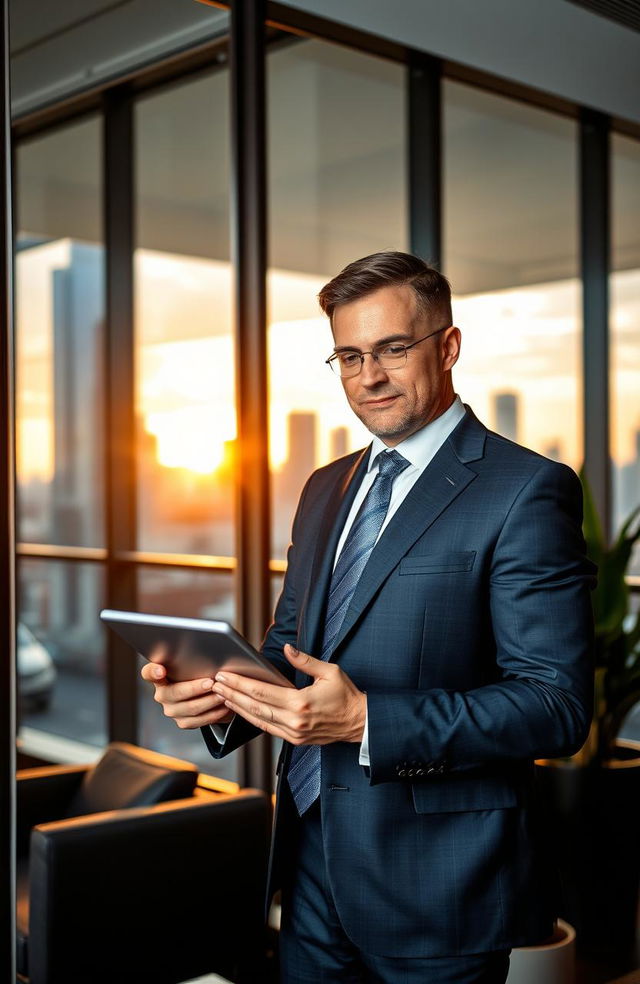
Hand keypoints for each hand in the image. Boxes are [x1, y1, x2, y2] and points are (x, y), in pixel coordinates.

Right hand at [140, 655, 233, 729]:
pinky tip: (223, 705)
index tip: (161, 669)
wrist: (204, 693)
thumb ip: (192, 659)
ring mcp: (171, 710)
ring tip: (222, 693)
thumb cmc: (197, 672)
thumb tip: (208, 650)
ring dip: (208, 701)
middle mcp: (162, 694)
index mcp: (159, 676)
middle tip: (210, 682)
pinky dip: (213, 713)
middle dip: (194, 688)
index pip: (149, 673)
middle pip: (175, 693)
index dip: (153, 671)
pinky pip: (198, 720)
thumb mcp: (192, 664)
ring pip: (190, 708)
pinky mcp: (182, 722)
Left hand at [212, 644, 366, 744]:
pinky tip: (241, 710)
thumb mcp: (330, 672)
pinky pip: (267, 729)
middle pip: (254, 707)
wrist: (360, 724)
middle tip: (215, 684)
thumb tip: (288, 648)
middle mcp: (294, 721)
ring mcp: (293, 734)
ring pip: (257, 720)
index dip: (240, 683)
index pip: (261, 691)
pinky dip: (251, 719)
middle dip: (232, 694)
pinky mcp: (294, 741)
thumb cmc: (347, 696)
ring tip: (222, 696)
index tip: (224, 675)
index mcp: (301, 703)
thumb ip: (306, 661)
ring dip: (237, 708)